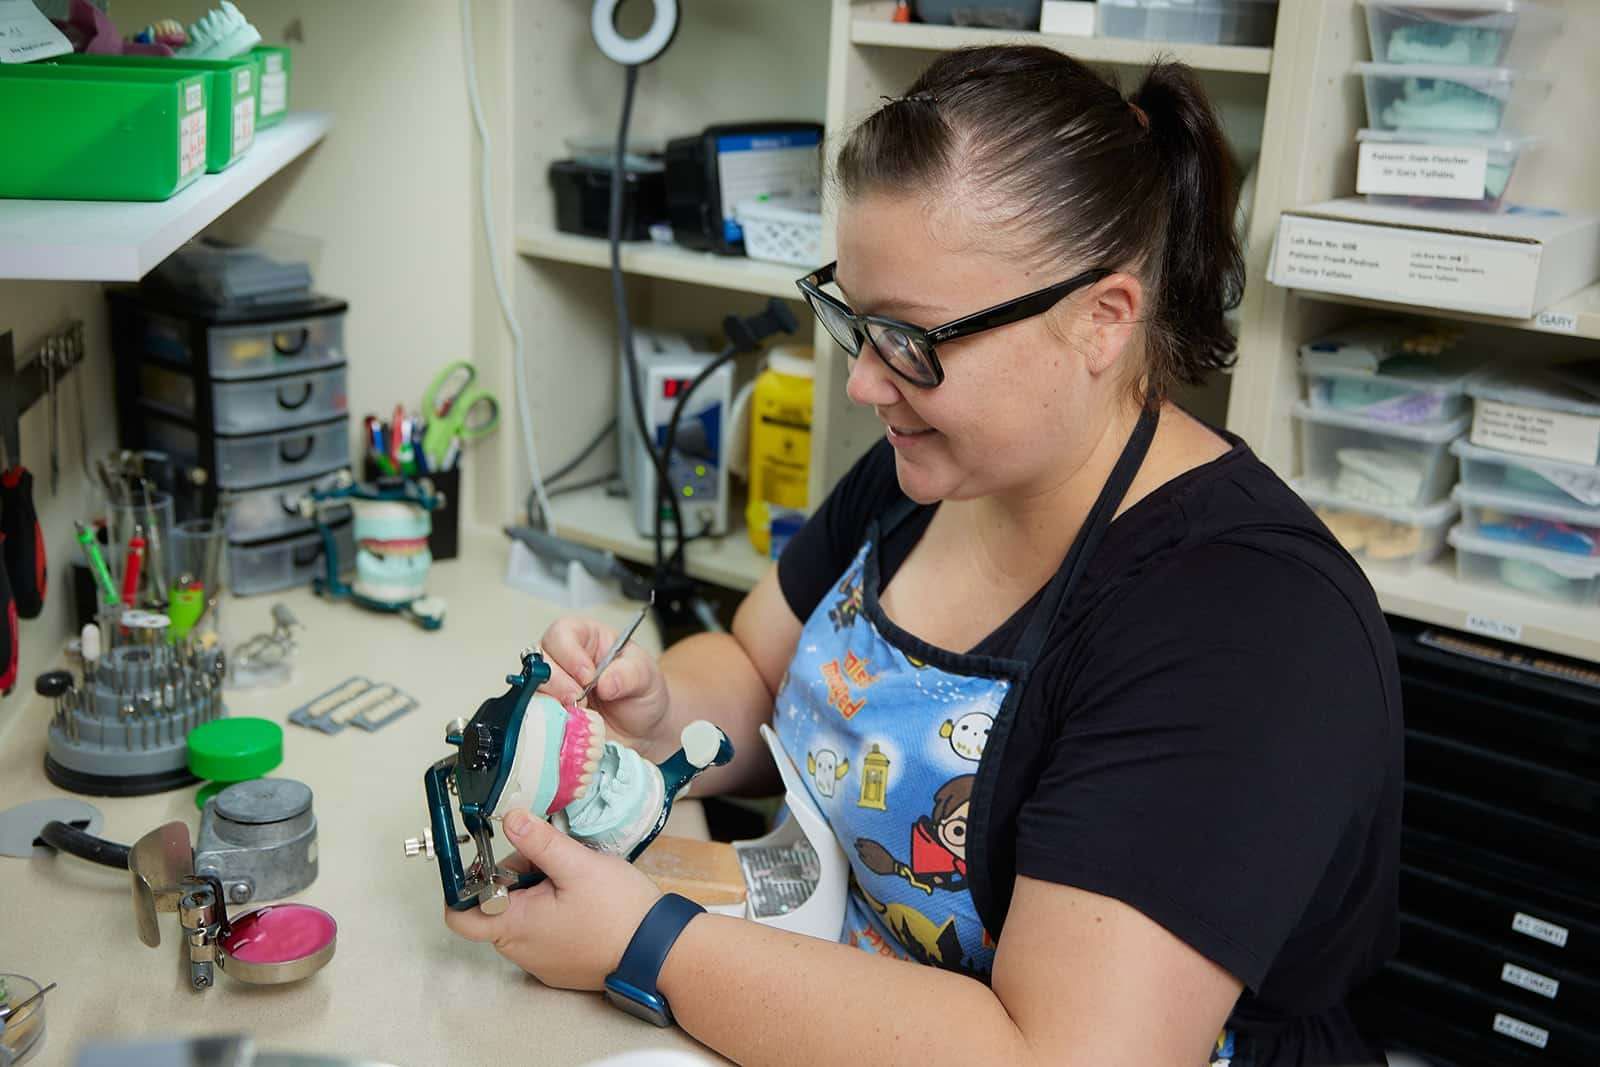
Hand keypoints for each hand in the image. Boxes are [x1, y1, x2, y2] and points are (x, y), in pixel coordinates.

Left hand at [443, 810, 663, 989]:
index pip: (460, 914)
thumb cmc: (620, 913)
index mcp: (515, 927)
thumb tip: (510, 820)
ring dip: (538, 892)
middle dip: (517, 875)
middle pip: (497, 905)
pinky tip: (583, 899)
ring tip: (573, 877)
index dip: (463, 886)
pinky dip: (554, 912)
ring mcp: (541, 962)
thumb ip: (539, 842)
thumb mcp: (578, 866)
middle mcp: (521, 951)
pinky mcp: (560, 966)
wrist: (659, 951)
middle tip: (550, 858)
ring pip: (522, 917)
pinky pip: (543, 933)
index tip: (482, 862)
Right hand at [537, 615, 670, 753]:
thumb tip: (605, 682)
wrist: (643, 730)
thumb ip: (629, 674)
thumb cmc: (642, 693)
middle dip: (557, 681)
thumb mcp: (645, 677)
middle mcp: (563, 659)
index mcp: (586, 638)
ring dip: (552, 702)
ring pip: (531, 687)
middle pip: (540, 658)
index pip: (563, 632)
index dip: (569, 652)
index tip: (587, 676)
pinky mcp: (548, 713)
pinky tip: (568, 727)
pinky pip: (535, 714)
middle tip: (579, 698)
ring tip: (578, 714)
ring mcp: (553, 688)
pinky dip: (548, 721)